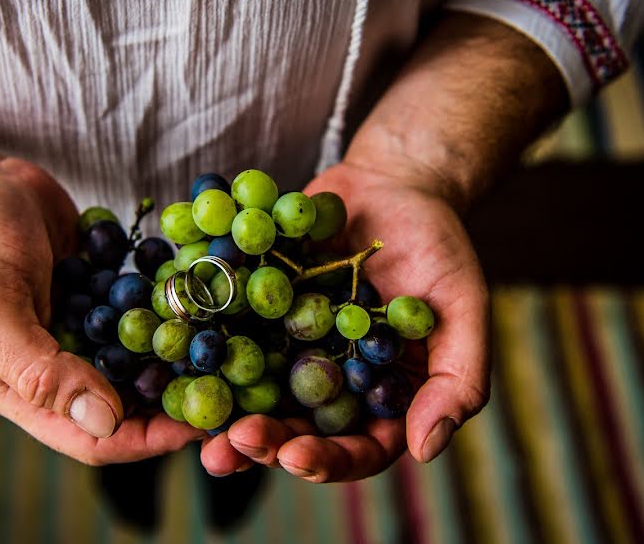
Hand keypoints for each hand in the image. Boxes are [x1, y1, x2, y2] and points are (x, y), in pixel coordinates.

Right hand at [0, 155, 203, 464]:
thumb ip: (40, 372)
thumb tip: (105, 420)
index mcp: (22, 390)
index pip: (93, 438)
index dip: (148, 439)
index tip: (201, 425)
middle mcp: (56, 369)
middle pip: (126, 408)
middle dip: (173, 403)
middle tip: (228, 389)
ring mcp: (81, 332)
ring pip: (140, 363)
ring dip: (178, 360)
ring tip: (226, 349)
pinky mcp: (98, 296)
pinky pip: (140, 316)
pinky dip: (167, 313)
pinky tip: (200, 302)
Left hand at [200, 161, 489, 480]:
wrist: (389, 182)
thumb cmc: (436, 244)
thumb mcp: (462, 307)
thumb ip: (456, 379)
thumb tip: (425, 450)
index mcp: (381, 395)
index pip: (359, 448)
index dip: (329, 461)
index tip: (297, 457)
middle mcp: (332, 381)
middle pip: (298, 431)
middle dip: (265, 445)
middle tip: (234, 446)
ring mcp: (290, 349)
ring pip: (256, 397)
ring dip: (226, 419)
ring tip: (201, 434)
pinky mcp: (258, 313)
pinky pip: (229, 341)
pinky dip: (205, 357)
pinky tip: (180, 367)